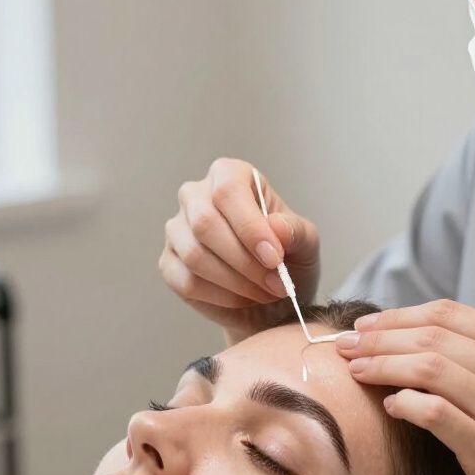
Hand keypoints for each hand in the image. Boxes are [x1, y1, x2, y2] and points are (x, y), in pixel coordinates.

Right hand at [160, 158, 320, 341]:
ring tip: (265, 292)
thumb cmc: (288, 260)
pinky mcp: (169, 263)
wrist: (272, 300)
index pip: (228, 190)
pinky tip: (242, 298)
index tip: (274, 258)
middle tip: (276, 283)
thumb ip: (296, 231)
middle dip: (244, 261)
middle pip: (205, 222)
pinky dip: (221, 296)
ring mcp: (177, 230)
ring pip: (194, 255)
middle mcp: (196, 195)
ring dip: (236, 282)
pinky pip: (187, 281)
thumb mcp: (306, 243)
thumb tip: (276, 226)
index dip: (250, 227)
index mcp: (230, 175)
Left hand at [335, 299, 474, 474]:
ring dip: (382, 364)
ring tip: (354, 370)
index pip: (449, 313)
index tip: (364, 325)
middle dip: (379, 337)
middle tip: (345, 345)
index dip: (398, 315)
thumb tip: (406, 337)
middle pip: (432, 336)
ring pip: (429, 367)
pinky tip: (386, 406)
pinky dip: (403, 402)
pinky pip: (434, 412)